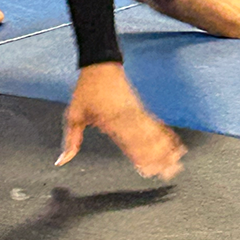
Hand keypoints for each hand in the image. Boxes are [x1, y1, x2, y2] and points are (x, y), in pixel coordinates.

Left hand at [56, 63, 185, 179]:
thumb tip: (62, 161)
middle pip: (145, 140)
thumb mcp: (74, 115)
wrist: (100, 65)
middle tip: (168, 173)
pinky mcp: (141, 108)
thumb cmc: (86, 90)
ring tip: (177, 164)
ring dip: (165, 149)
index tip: (146, 170)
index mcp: (110, 121)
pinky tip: (175, 145)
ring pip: (153, 133)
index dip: (138, 156)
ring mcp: (136, 112)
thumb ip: (71, 140)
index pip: (126, 142)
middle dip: (157, 157)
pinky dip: (166, 135)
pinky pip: (155, 124)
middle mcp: (126, 118)